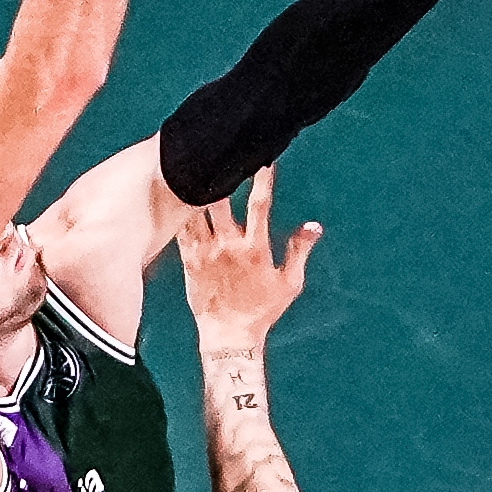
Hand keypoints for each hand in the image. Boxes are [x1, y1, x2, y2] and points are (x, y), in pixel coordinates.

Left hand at [171, 169, 318, 348]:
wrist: (227, 334)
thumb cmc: (262, 310)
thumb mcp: (290, 283)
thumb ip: (300, 251)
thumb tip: (314, 225)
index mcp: (255, 249)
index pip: (260, 206)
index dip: (262, 182)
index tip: (264, 162)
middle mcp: (227, 247)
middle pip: (220, 201)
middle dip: (221, 178)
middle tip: (220, 156)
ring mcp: (205, 253)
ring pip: (196, 212)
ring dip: (197, 190)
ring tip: (195, 166)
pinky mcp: (188, 260)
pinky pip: (181, 230)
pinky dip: (180, 211)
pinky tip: (177, 194)